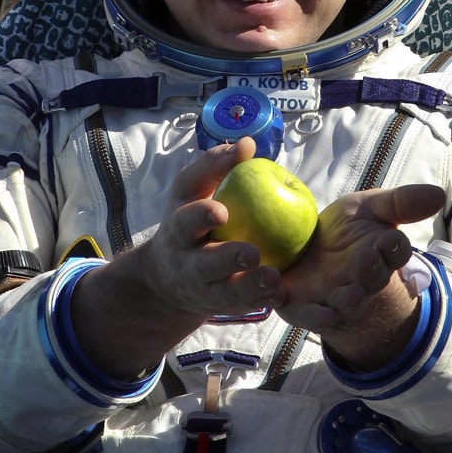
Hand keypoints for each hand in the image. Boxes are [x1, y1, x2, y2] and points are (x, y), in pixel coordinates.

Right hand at [70, 138, 283, 378]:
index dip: (200, 217)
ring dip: (251, 288)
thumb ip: (216, 165)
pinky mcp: (224, 308)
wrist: (168, 277)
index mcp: (179, 232)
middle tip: (252, 253)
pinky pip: (245, 308)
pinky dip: (263, 303)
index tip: (221, 210)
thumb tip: (248, 144)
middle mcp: (188, 265)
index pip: (186, 223)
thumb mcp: (191, 190)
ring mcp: (205, 291)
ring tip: (274, 278)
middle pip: (205, 266)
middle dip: (227, 260)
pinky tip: (282, 295)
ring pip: (227, 294)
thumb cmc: (189, 219)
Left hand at [275, 184, 444, 370]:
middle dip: (370, 271)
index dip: (393, 247)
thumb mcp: (368, 208)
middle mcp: (362, 281)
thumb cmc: (344, 230)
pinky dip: (306, 312)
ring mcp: (334, 298)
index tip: (388, 238)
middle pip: (372, 279)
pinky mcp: (303, 307)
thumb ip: (399, 202)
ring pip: (344, 304)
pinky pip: (305, 314)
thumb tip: (440, 194)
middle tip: (366, 259)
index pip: (395, 251)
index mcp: (380, 254)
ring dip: (347, 300)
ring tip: (348, 295)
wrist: (306, 252)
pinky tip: (300, 301)